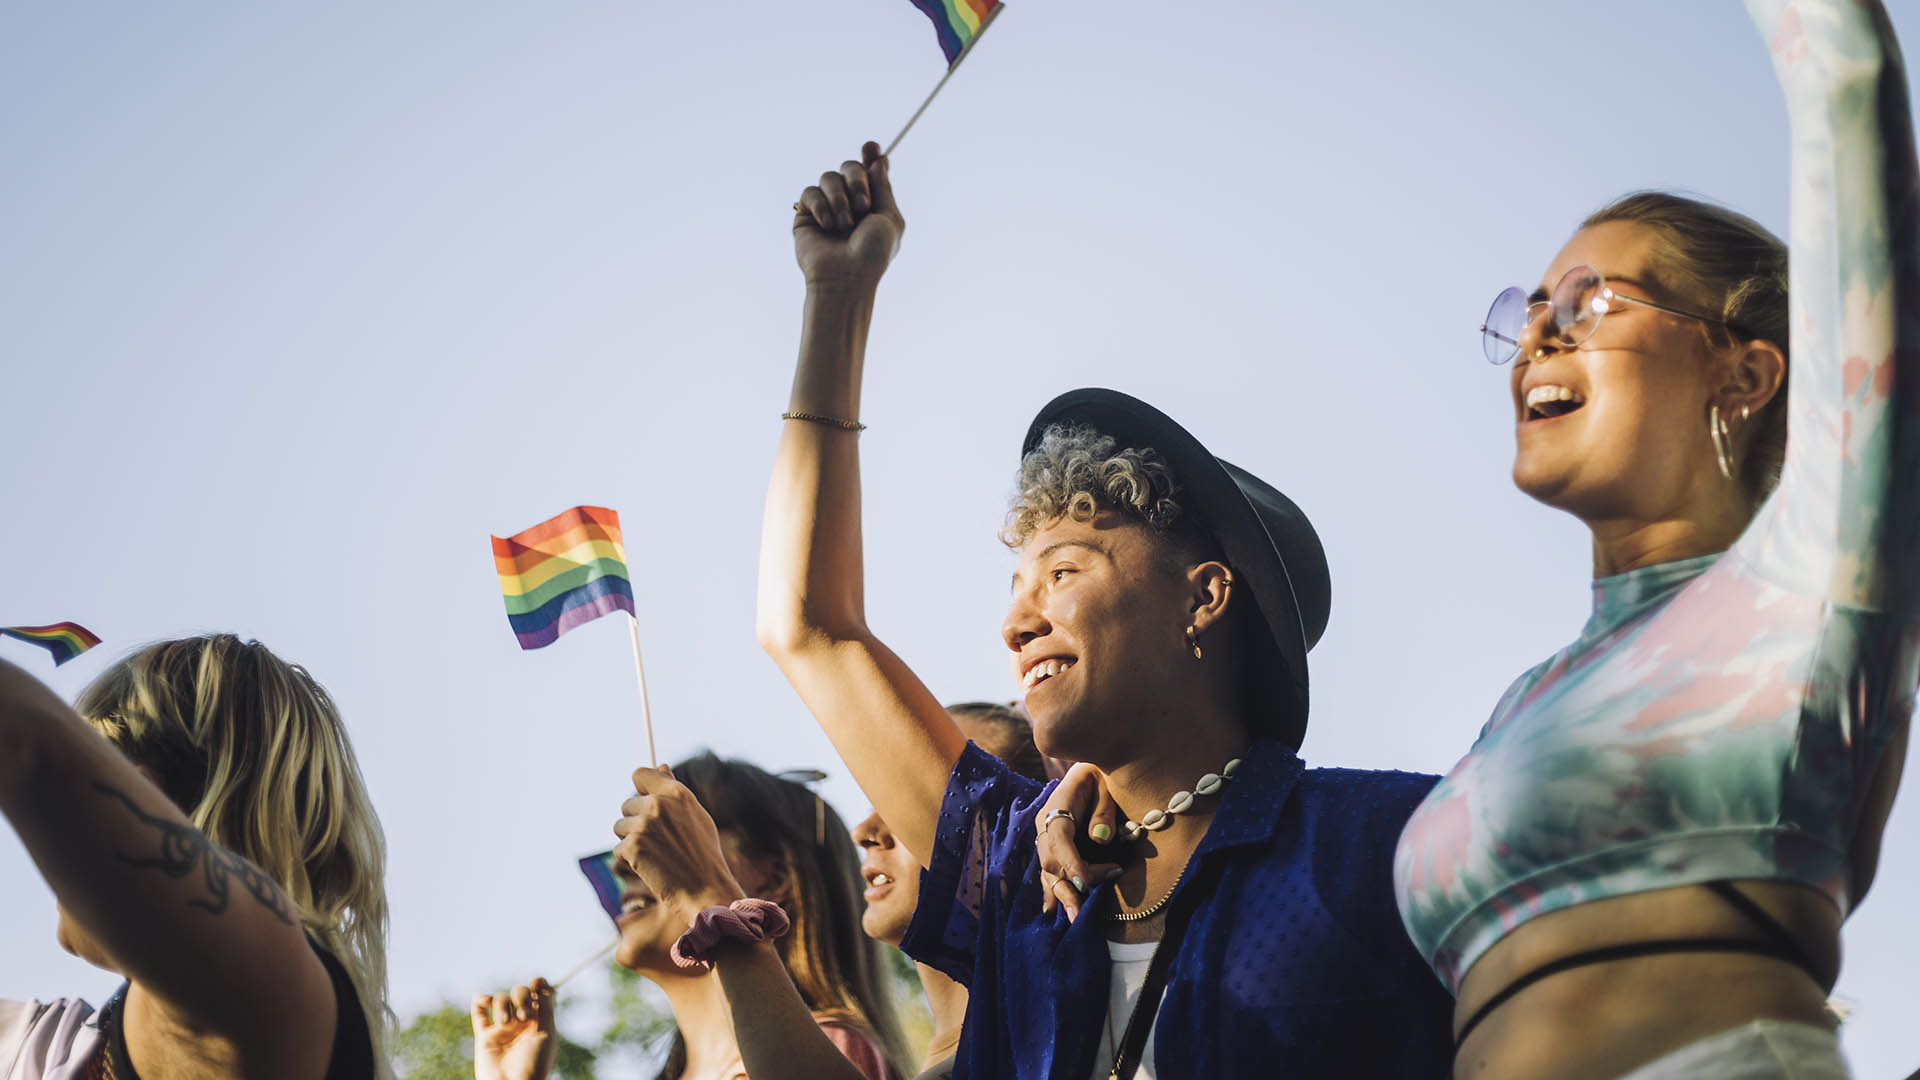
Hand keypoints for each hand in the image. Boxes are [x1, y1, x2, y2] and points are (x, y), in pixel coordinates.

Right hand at [473, 978, 556, 1079]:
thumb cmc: (534, 1062)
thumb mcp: (547, 1032)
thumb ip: (546, 1006)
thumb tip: (540, 981)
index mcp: (541, 1021)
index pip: (540, 994)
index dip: (539, 985)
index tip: (537, 983)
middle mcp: (522, 1023)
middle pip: (520, 993)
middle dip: (521, 997)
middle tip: (523, 1016)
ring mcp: (503, 1028)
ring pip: (500, 1000)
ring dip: (503, 1005)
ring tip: (506, 1024)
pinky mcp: (485, 1036)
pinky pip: (479, 1012)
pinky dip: (480, 1000)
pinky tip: (485, 1000)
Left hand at [614, 766, 747, 924]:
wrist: (705, 889)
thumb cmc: (703, 854)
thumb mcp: (696, 816)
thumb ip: (674, 791)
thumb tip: (659, 766)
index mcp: (678, 792)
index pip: (640, 774)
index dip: (639, 789)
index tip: (643, 803)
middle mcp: (659, 804)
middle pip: (626, 804)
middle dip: (635, 822)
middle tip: (657, 842)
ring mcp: (645, 824)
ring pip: (619, 827)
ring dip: (631, 842)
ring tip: (655, 855)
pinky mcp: (633, 846)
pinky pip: (619, 849)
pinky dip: (630, 861)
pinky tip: (651, 867)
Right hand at [793, 141, 903, 288]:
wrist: (846, 278)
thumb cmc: (872, 255)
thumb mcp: (889, 218)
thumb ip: (883, 187)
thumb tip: (879, 159)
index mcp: (872, 203)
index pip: (869, 170)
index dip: (870, 155)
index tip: (871, 146)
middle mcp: (849, 202)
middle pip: (849, 166)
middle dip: (857, 180)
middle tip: (863, 205)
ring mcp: (827, 207)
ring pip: (829, 177)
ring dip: (840, 199)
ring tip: (845, 225)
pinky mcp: (806, 215)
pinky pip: (810, 193)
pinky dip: (821, 206)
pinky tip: (827, 226)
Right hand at [1036, 763, 1124, 921]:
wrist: (1092, 767)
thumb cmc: (1102, 774)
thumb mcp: (1107, 783)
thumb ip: (1104, 810)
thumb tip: (1100, 839)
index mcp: (1058, 804)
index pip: (1059, 837)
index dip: (1070, 861)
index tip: (1085, 881)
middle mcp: (1046, 823)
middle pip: (1051, 859)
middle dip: (1066, 887)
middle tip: (1079, 913)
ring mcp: (1046, 837)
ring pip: (1048, 870)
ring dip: (1060, 895)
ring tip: (1072, 918)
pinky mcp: (1052, 847)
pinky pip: (1049, 872)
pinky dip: (1052, 891)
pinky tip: (1054, 911)